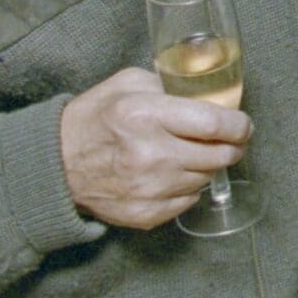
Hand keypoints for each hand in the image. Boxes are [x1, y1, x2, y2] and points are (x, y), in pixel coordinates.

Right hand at [58, 67, 250, 229]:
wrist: (54, 166)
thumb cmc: (93, 119)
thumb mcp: (128, 84)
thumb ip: (169, 83)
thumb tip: (208, 89)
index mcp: (147, 116)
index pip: (215, 123)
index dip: (239, 125)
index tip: (243, 125)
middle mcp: (151, 155)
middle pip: (218, 155)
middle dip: (232, 146)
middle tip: (229, 140)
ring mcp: (148, 189)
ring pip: (205, 179)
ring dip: (207, 167)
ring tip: (192, 154)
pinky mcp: (144, 213)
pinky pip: (187, 201)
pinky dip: (187, 188)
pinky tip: (173, 174)